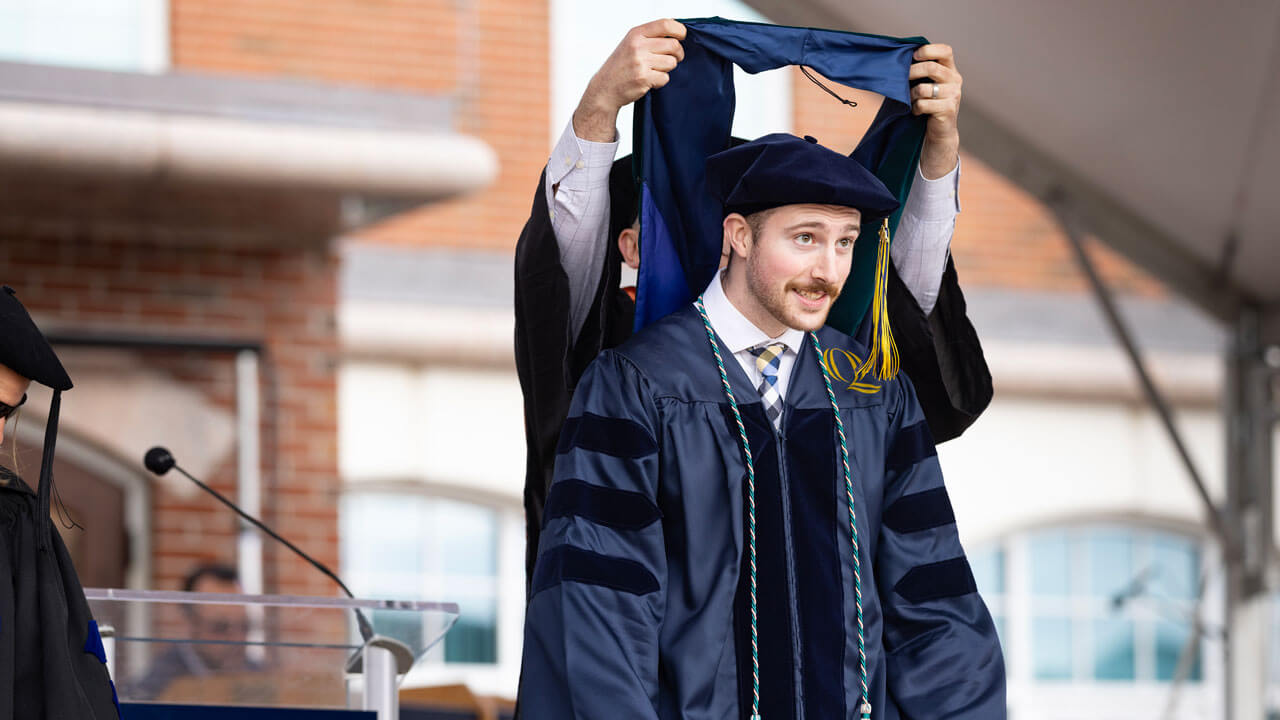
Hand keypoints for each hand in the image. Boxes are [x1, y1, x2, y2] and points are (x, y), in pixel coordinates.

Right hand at [573, 19, 686, 141]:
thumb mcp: (631, 44)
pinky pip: (665, 78)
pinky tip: (649, 81)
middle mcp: (638, 46)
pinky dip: (660, 81)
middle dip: (678, 53)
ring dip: (667, 69)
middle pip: (673, 45)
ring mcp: (640, 63)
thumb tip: (676, 35)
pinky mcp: (643, 78)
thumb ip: (650, 37)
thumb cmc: (620, 66)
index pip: (666, 24)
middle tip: (674, 58)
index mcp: (636, 34)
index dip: (679, 30)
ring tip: (655, 70)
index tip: (682, 37)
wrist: (605, 89)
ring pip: (672, 62)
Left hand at [908, 43, 961, 178]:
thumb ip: (921, 71)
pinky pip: (923, 104)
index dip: (928, 50)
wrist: (940, 131)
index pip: (945, 50)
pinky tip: (915, 111)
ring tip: (910, 100)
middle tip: (902, 79)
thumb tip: (899, 57)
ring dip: (911, 95)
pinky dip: (915, 108)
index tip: (913, 56)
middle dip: (912, 72)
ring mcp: (954, 94)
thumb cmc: (929, 104)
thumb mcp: (928, 84)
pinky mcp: (948, 109)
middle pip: (931, 68)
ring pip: (923, 88)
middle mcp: (955, 80)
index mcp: (950, 70)